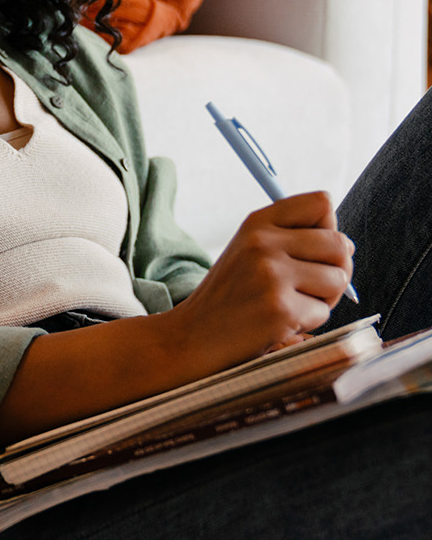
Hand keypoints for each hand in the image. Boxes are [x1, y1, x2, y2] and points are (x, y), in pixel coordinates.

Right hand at [166, 191, 354, 374]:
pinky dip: (308, 323)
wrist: (192, 336)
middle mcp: (263, 242)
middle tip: (306, 286)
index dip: (327, 229)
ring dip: (323, 299)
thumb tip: (347, 245)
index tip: (310, 250)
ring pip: (338, 279)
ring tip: (290, 303)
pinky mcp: (281, 308)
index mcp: (257, 223)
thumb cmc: (230, 296)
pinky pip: (324, 312)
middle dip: (334, 269)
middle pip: (339, 243)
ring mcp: (271, 275)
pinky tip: (279, 322)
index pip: (321, 203)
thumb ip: (291, 237)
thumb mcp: (249, 251)